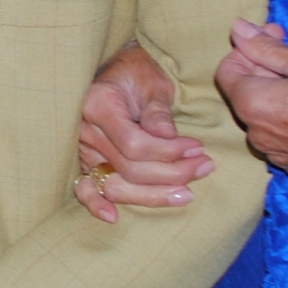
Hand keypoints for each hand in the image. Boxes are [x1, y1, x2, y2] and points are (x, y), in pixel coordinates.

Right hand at [75, 42, 215, 221]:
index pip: (135, 144)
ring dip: (152, 195)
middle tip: (205, 167)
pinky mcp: (86, 161)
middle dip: (172, 173)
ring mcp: (82, 149)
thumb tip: (168, 137)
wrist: (118, 69)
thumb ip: (158, 111)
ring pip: (114, 184)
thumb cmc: (138, 72)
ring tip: (186, 194)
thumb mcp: (153, 82)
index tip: (198, 148)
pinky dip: (95, 204)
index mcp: (99, 105)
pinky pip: (85, 187)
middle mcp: (84, 130)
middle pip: (128, 168)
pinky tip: (113, 217)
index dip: (169, 153)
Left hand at [217, 19, 287, 180]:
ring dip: (282, 93)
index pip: (227, 71)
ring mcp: (273, 152)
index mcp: (251, 102)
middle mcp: (254, 132)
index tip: (274, 37)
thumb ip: (266, 46)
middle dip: (268, 67)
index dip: (247, 50)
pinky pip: (283, 134)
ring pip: (267, 113)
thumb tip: (237, 28)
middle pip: (249, 91)